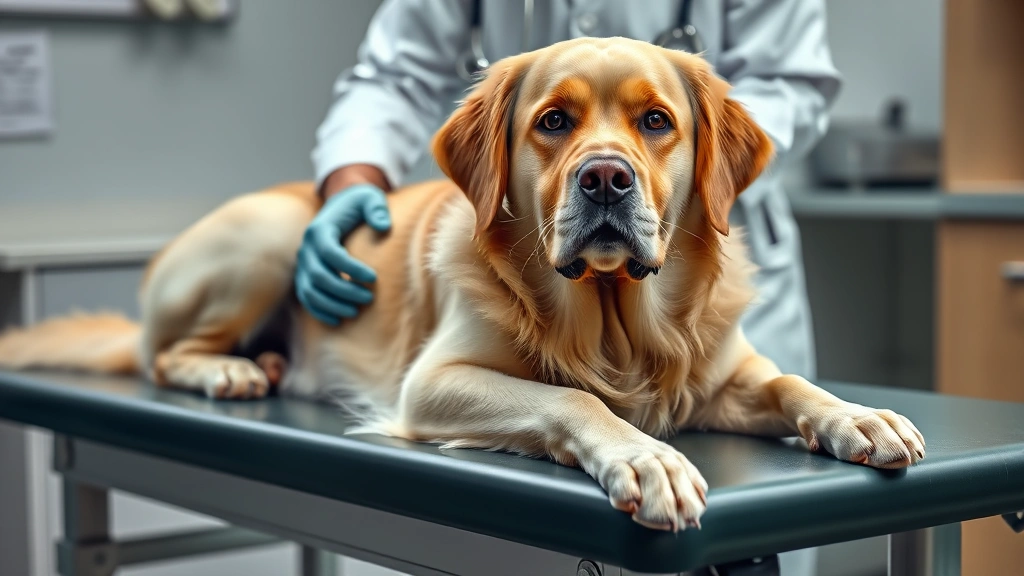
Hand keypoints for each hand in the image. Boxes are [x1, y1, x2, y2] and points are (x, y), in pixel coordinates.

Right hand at [295, 184, 390, 324]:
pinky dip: (319, 311)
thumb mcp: (370, 198)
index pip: (330, 252)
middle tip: (368, 298)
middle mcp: (307, 247)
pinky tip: (337, 321)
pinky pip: (306, 297)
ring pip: (310, 290)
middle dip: (344, 290)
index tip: (373, 277)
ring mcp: (303, 264)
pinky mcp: (305, 275)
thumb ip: (377, 208)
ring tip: (355, 312)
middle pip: (319, 275)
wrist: (341, 205)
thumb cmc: (359, 204)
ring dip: (332, 304)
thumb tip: (383, 226)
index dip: (351, 268)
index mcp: (320, 229)